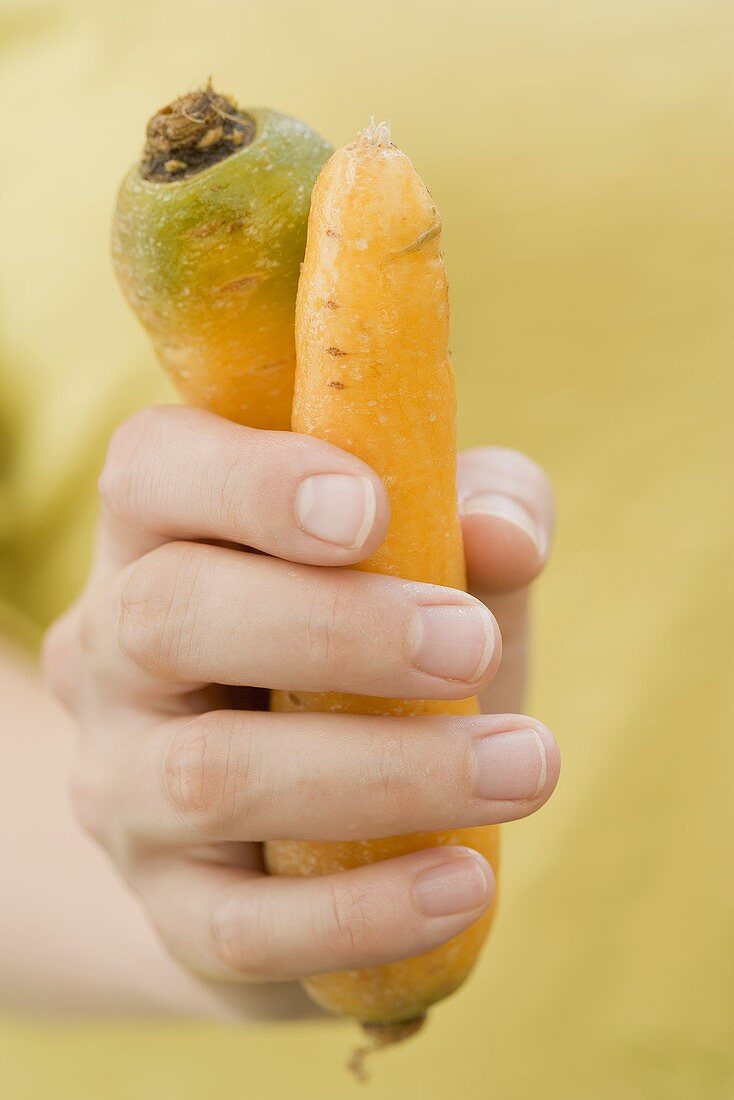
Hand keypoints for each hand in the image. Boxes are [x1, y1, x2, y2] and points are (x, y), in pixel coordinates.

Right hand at [43, 406, 558, 992]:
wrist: (277, 826)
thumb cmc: (366, 655)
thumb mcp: (426, 559)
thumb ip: (477, 512)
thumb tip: (507, 534)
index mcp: (162, 534)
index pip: (154, 467)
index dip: (251, 479)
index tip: (373, 510)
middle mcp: (112, 652)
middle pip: (169, 614)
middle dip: (336, 629)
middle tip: (472, 645)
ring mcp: (122, 787)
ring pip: (208, 776)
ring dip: (384, 772)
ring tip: (523, 765)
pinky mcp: (167, 906)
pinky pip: (238, 924)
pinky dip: (363, 907)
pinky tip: (465, 880)